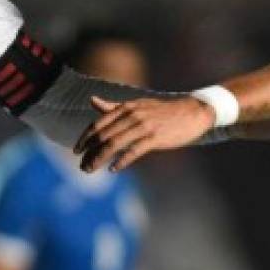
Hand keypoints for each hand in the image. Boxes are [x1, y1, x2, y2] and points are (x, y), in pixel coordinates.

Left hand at [75, 96, 214, 171]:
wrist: (192, 112)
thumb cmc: (162, 111)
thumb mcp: (136, 105)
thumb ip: (113, 107)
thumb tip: (92, 101)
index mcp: (126, 107)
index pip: (98, 124)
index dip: (85, 138)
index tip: (76, 150)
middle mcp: (132, 115)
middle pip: (104, 136)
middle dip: (90, 152)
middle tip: (82, 166)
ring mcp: (144, 126)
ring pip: (115, 143)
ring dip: (100, 158)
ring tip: (90, 169)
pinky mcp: (155, 137)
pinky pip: (134, 150)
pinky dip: (122, 160)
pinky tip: (114, 169)